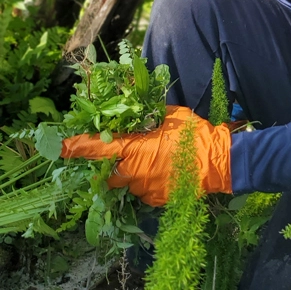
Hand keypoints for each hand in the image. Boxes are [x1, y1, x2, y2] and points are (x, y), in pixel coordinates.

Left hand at [61, 105, 231, 205]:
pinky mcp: (154, 200)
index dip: (76, 147)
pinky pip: (142, 189)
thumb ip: (148, 112)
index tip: (59, 147)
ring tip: (154, 158)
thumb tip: (135, 103)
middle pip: (108, 171)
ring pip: (127, 181)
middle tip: (126, 150)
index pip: (97, 149)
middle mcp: (132, 173)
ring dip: (132, 171)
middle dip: (111, 162)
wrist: (217, 162)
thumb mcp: (170, 115)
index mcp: (132, 149)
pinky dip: (147, 179)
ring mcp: (143, 189)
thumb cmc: (193, 134)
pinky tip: (164, 169)